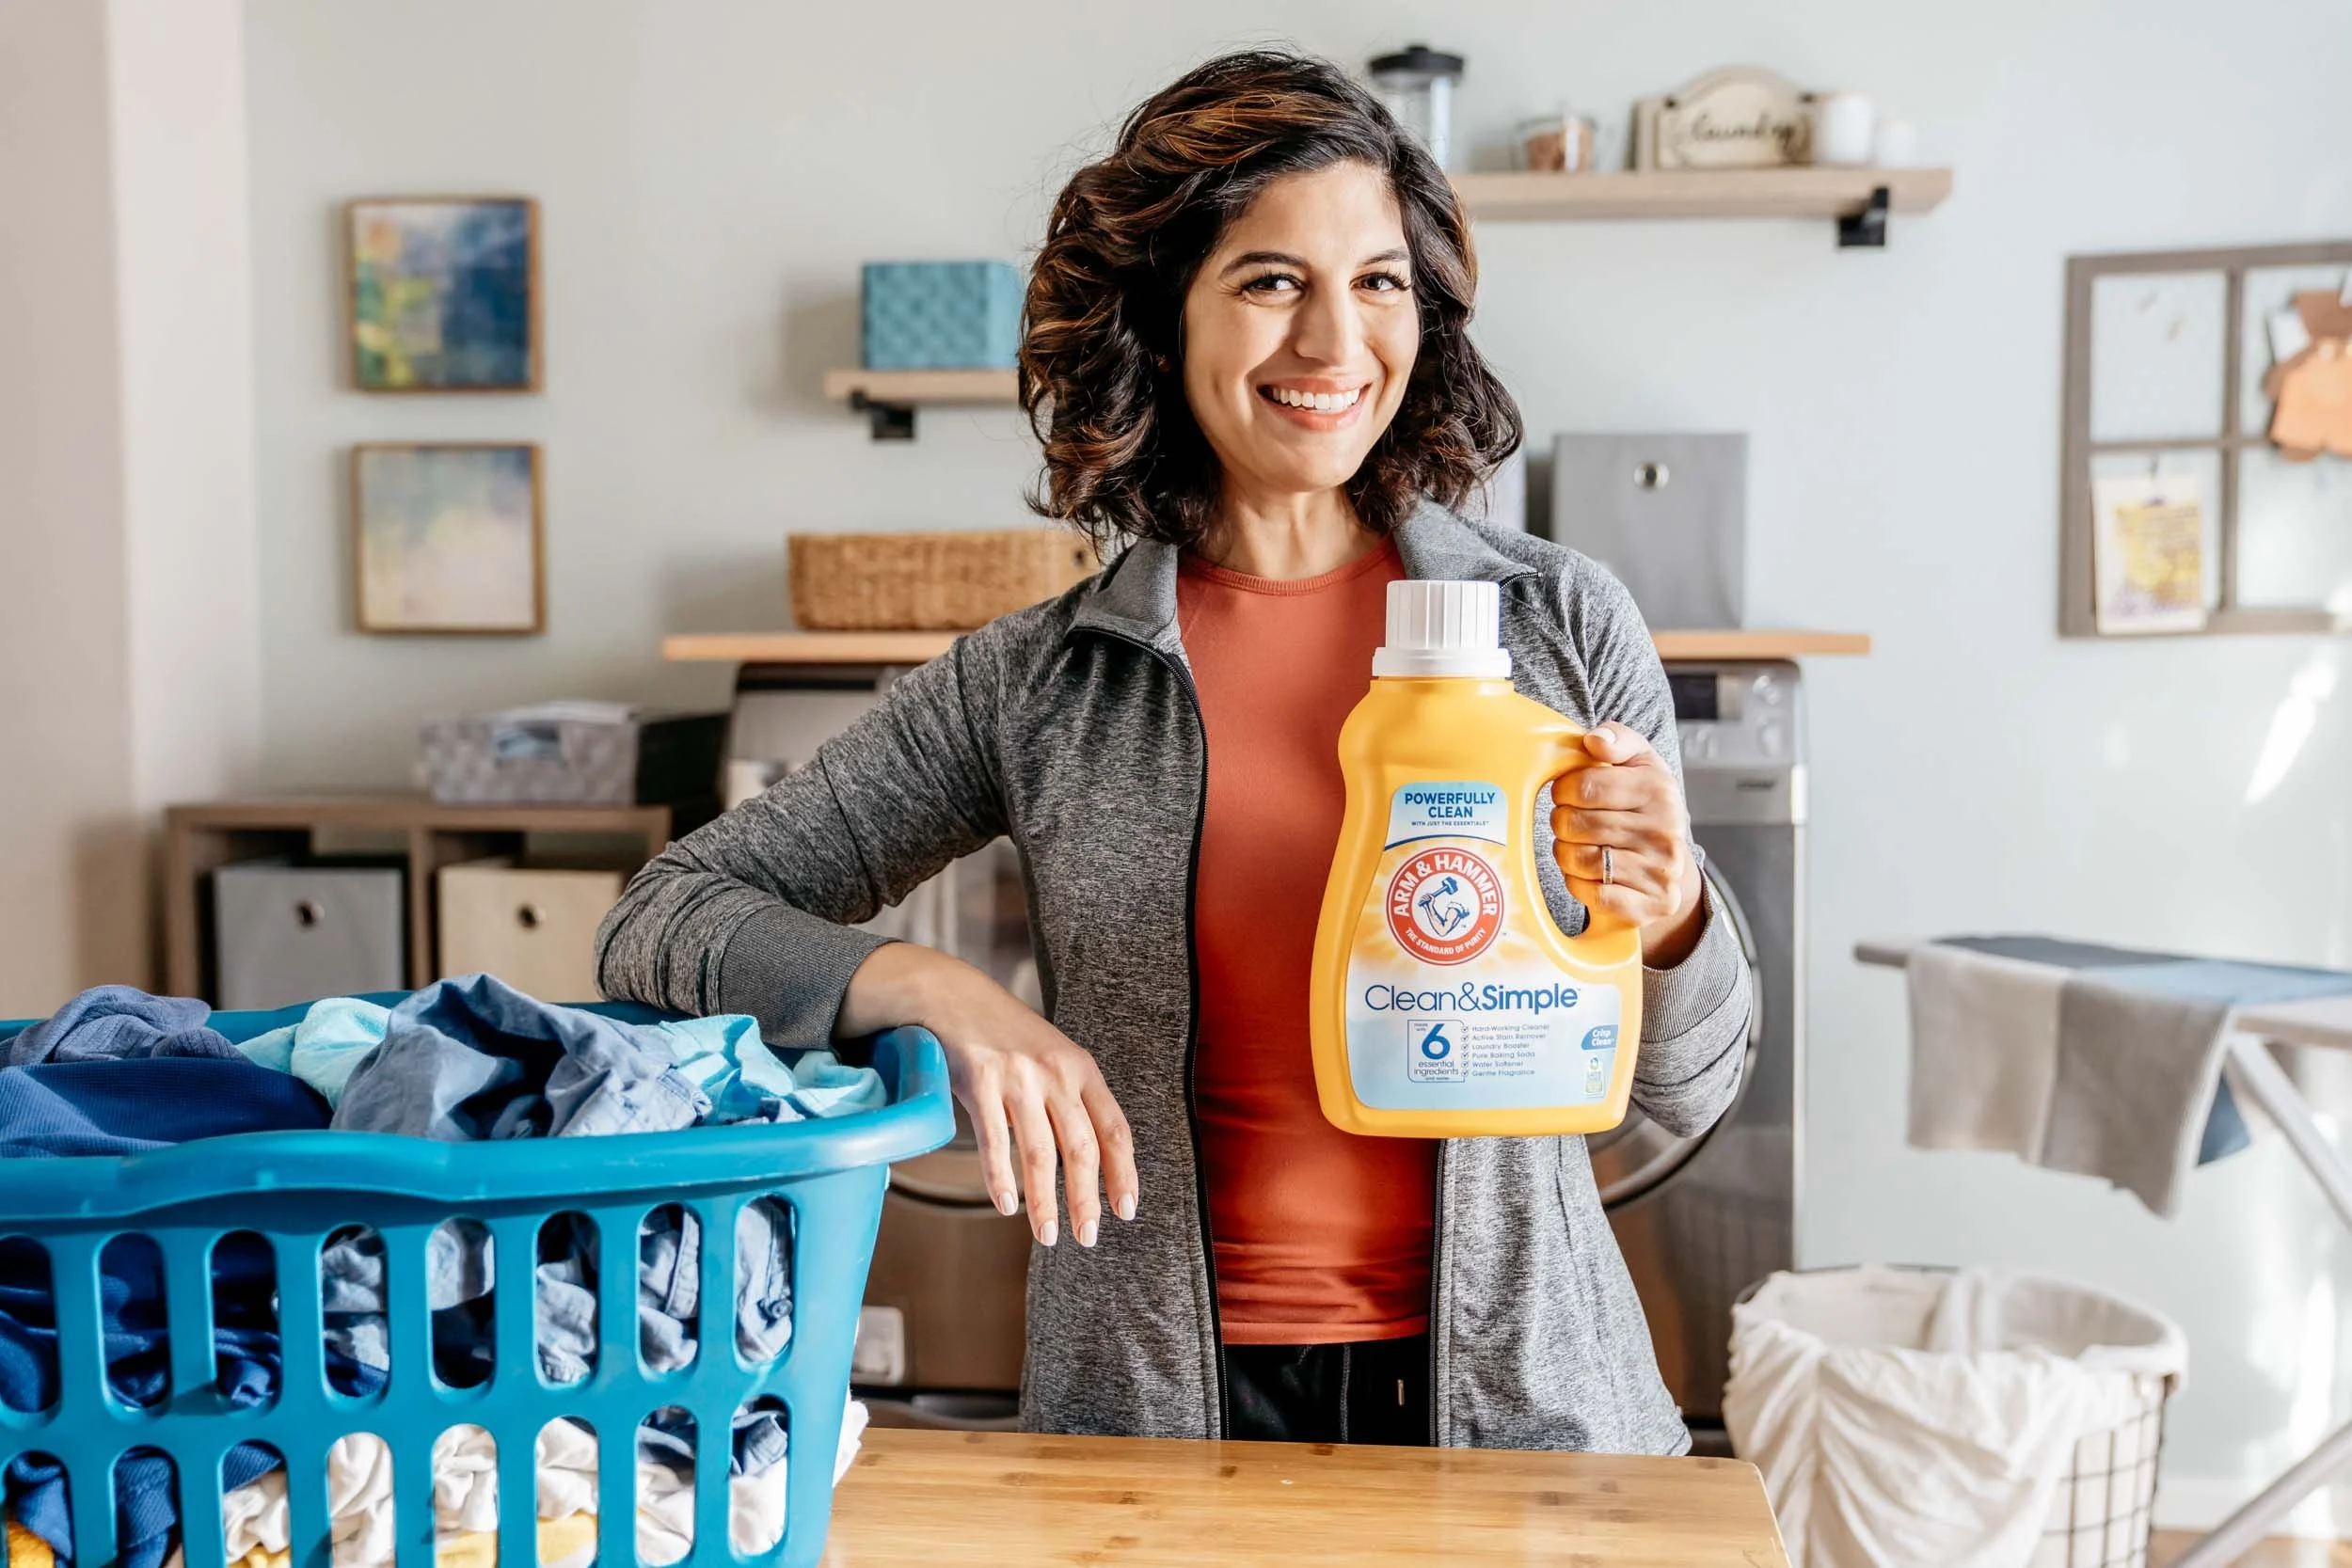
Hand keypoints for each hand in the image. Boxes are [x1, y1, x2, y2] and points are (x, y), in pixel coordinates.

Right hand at [839, 944, 1136, 1247]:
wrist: (954, 995)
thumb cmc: (1006, 1036)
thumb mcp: (1052, 1057)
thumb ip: (1071, 1101)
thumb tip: (1087, 1163)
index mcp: (1081, 1069)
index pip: (1114, 1129)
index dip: (1124, 1172)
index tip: (1125, 1209)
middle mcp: (1055, 1073)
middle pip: (1081, 1148)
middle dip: (1086, 1199)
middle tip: (1087, 1236)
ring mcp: (1018, 1078)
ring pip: (1040, 1153)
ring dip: (1045, 1201)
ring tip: (1047, 1235)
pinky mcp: (980, 1082)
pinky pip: (994, 1141)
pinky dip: (1001, 1179)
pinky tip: (1006, 1204)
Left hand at [1550, 722, 1705, 965]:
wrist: (1671, 863)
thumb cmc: (1643, 806)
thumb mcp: (1637, 762)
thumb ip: (1616, 739)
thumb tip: (1594, 740)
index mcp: (1659, 789)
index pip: (1583, 785)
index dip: (1563, 790)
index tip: (1567, 795)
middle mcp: (1666, 830)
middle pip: (1575, 824)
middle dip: (1563, 824)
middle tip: (1571, 824)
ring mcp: (1661, 870)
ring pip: (1580, 860)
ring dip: (1567, 855)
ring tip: (1578, 847)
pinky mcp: (1652, 904)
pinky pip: (1593, 894)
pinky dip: (1579, 885)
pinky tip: (1587, 875)